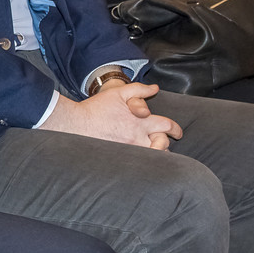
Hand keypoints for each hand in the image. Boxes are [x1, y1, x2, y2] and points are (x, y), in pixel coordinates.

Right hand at [38, 80, 182, 149]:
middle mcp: (138, 137)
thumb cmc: (96, 108)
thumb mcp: (118, 93)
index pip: (167, 126)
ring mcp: (130, 150)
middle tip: (164, 142)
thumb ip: (139, 89)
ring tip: (154, 151)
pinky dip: (144, 162)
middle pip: (164, 145)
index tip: (177, 132)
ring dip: (157, 154)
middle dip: (166, 143)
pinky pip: (139, 164)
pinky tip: (141, 160)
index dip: (176, 129)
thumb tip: (155, 88)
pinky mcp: (120, 158)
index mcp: (141, 121)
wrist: (76, 124)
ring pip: (153, 157)